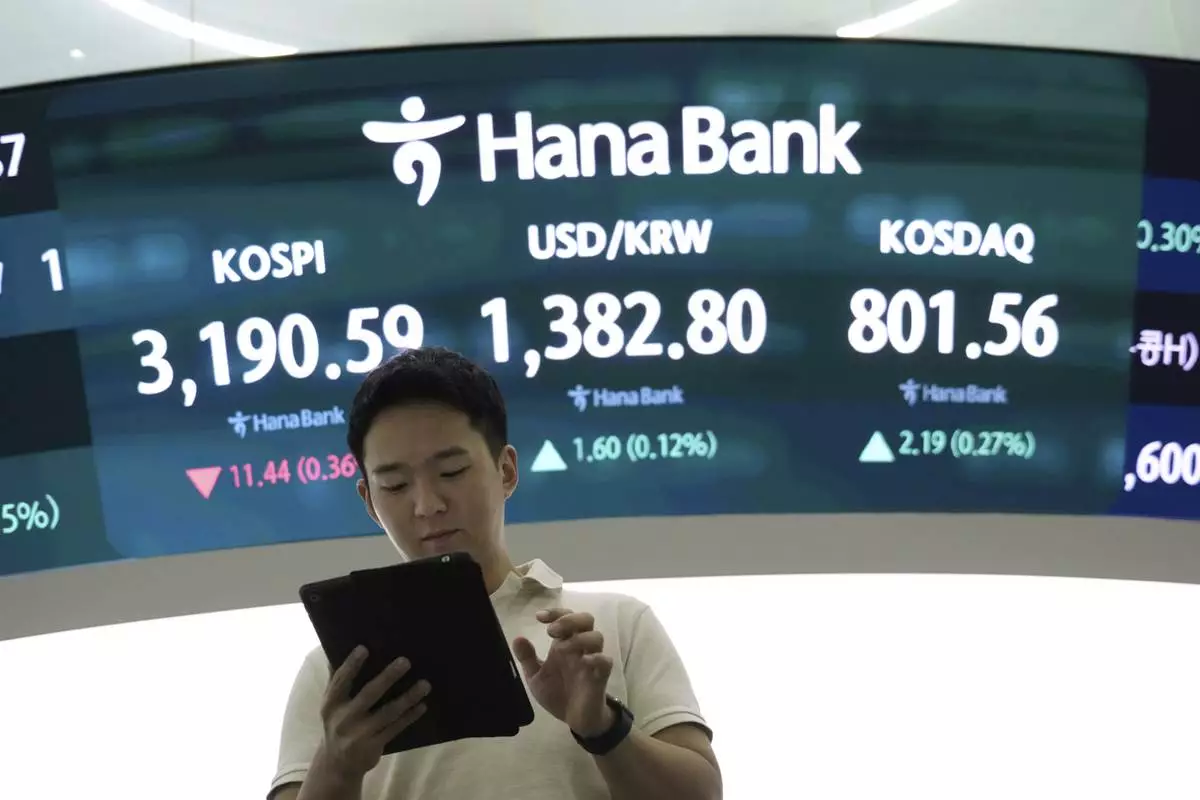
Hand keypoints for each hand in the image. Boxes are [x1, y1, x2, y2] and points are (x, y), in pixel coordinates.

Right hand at [315, 646, 430, 779]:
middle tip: (406, 661)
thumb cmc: (338, 722)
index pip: (341, 681)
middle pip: (368, 694)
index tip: (364, 648)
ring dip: (408, 697)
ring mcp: (359, 734)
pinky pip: (395, 728)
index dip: (351, 665)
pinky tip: (422, 705)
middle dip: (388, 677)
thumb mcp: (331, 704)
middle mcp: (343, 718)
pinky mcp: (372, 746)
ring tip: (425, 684)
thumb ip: (336, 679)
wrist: (337, 765)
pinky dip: (409, 716)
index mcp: (331, 704)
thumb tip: (336, 647)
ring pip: (388, 713)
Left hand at [512, 608, 614, 736]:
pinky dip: (596, 657)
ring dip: (579, 638)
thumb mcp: (536, 677)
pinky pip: (605, 661)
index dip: (555, 612)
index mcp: (564, 644)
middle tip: (552, 631)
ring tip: (562, 649)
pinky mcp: (600, 676)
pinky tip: (583, 661)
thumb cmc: (557, 694)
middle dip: (569, 620)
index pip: (566, 617)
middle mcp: (580, 648)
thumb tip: (517, 638)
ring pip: (596, 636)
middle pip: (586, 619)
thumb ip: (527, 658)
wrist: (574, 720)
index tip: (539, 617)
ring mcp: (592, 660)